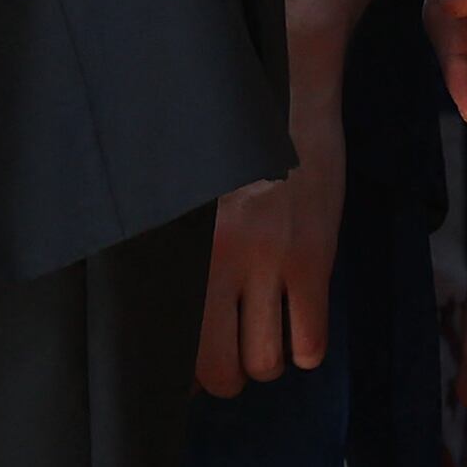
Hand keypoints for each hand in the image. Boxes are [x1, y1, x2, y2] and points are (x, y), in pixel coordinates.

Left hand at [196, 54, 343, 394]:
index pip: (167, 337)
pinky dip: (304, 348)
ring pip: (266, 364)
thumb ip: (170, 248)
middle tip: (226, 354)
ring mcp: (267, 263)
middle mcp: (215, 261)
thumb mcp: (181, 193)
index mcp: (175, 246)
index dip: (175, 368)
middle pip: (217, 369)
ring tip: (261, 333)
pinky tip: (296, 325)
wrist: (284, 90)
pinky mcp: (312, 260)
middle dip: (223, 376)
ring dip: (265, 359)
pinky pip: (310, 343)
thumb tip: (153, 306)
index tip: (180, 368)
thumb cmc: (223, 140)